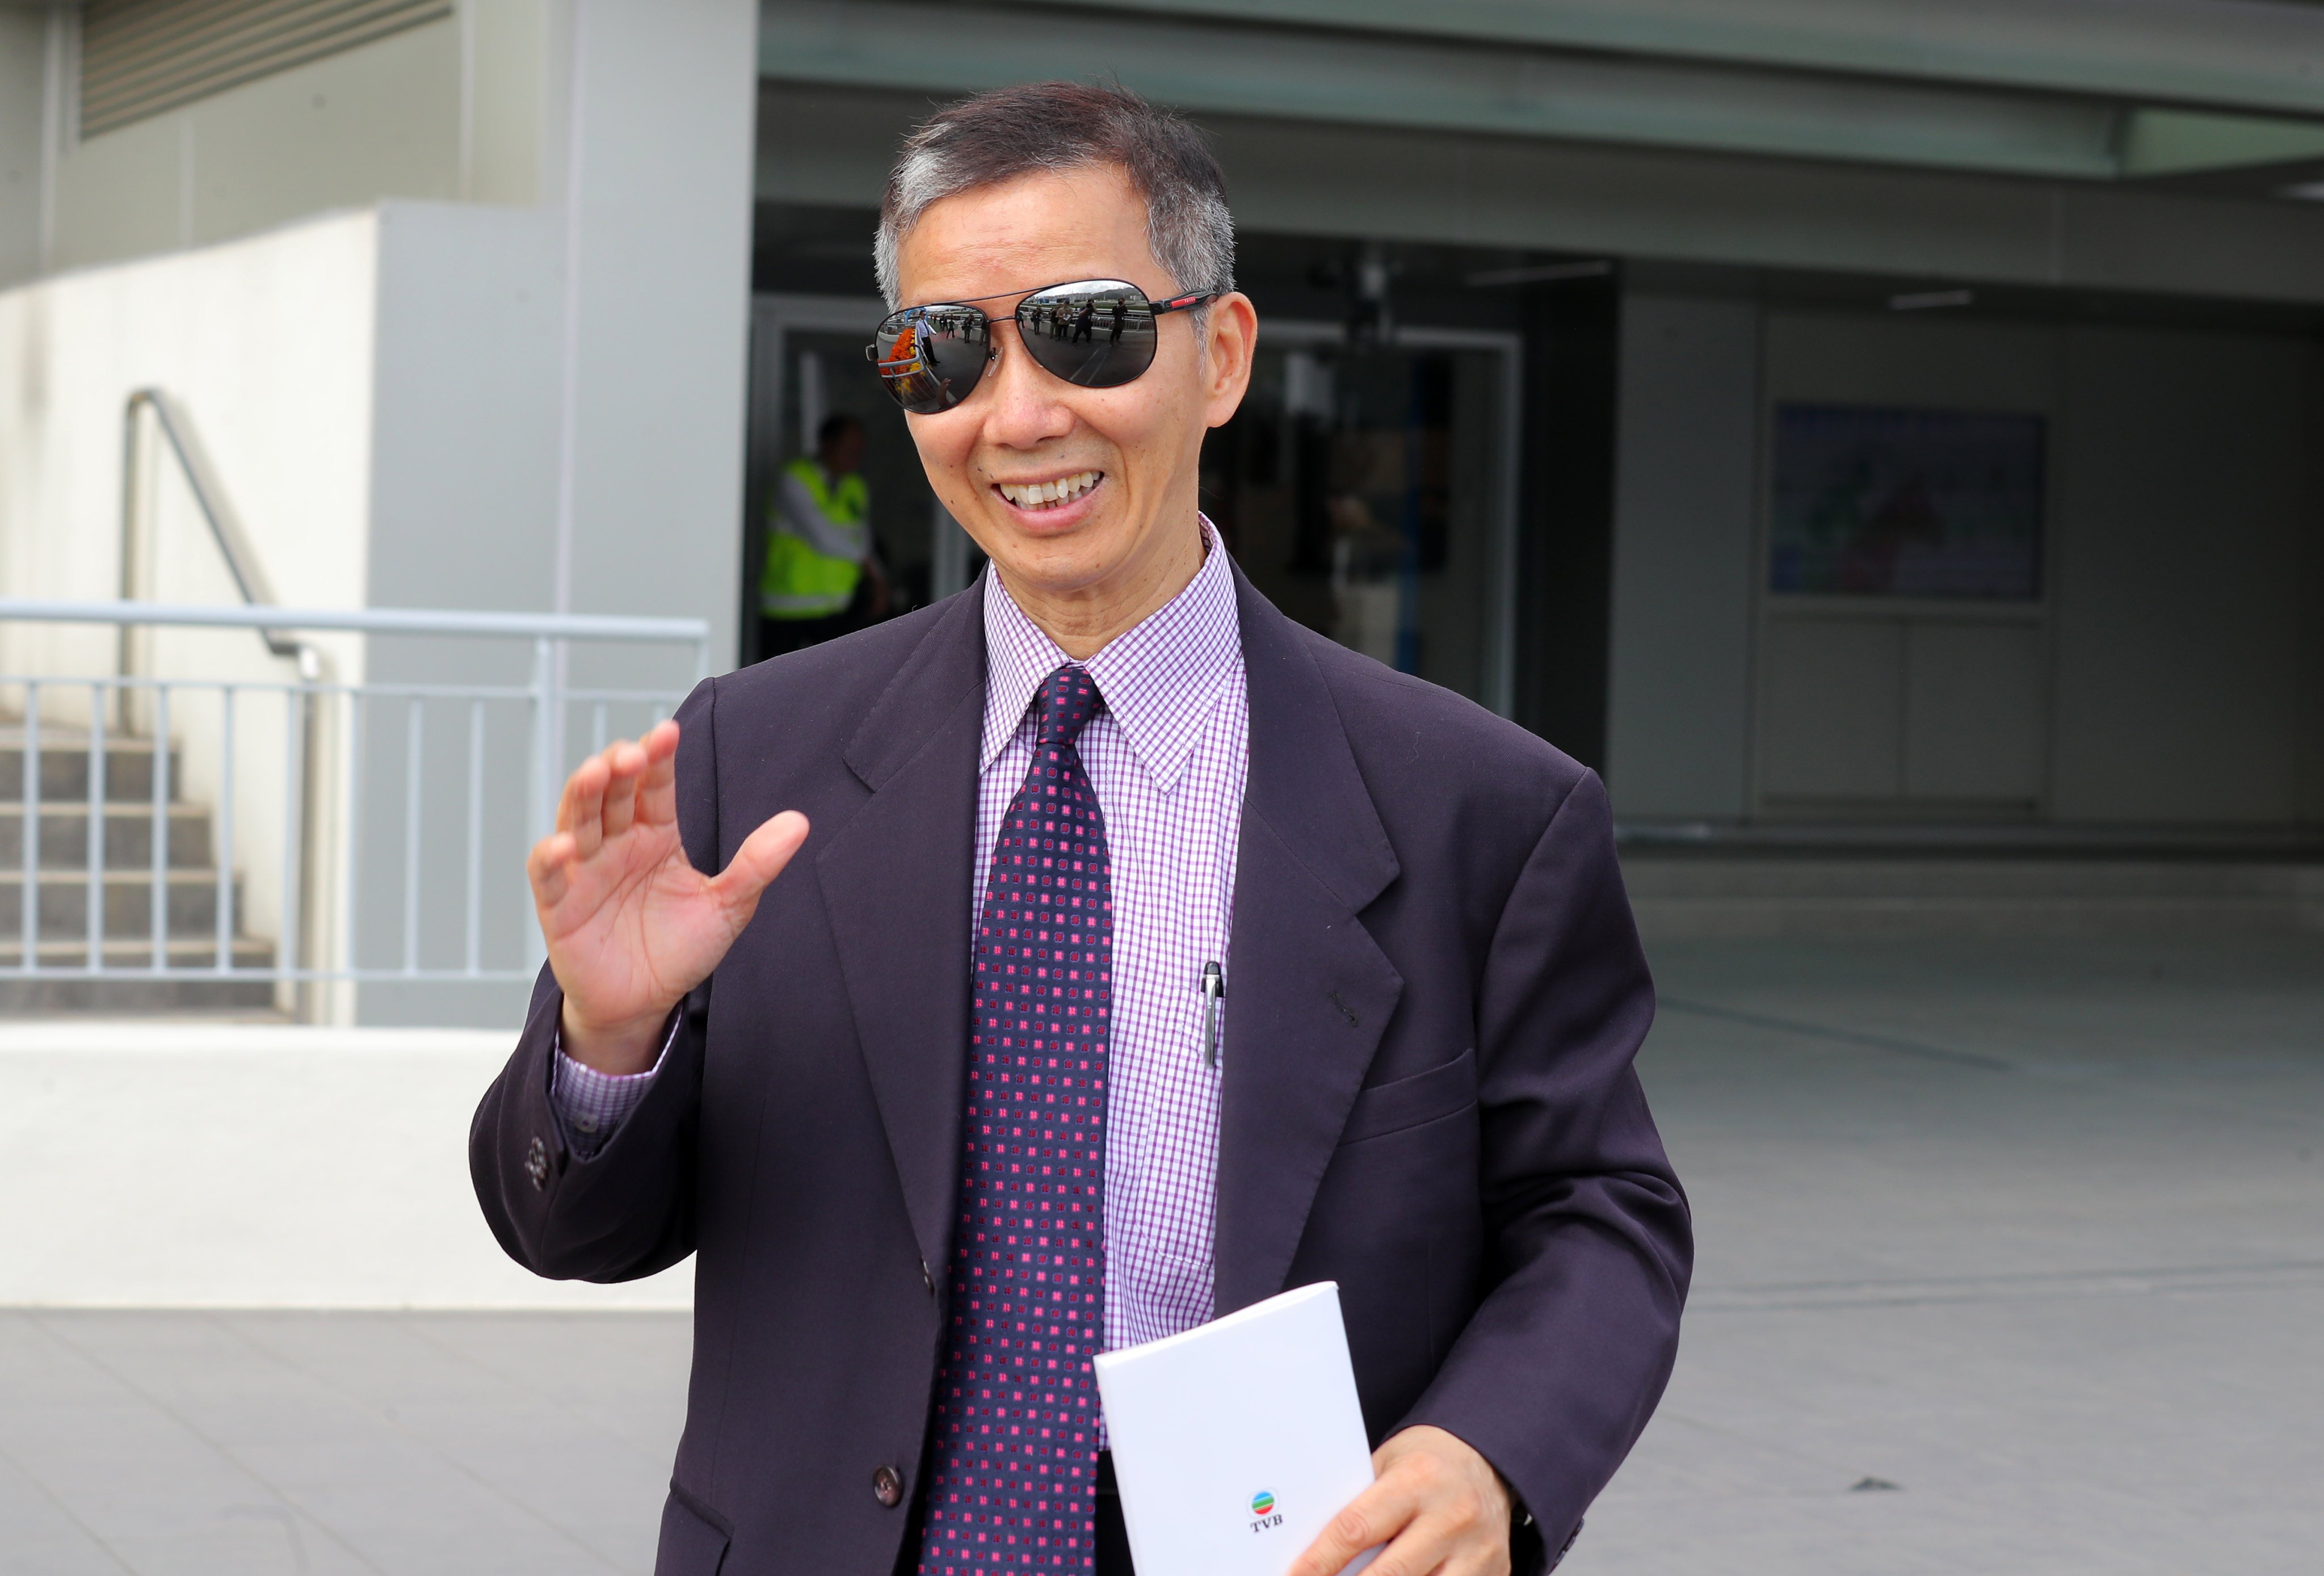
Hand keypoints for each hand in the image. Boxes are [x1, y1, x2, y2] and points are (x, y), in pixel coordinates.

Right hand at [527, 721, 808, 1072]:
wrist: (644, 1003)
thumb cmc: (681, 948)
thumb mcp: (728, 906)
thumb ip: (757, 864)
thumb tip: (799, 823)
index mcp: (656, 834)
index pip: (654, 785)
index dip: (659, 757)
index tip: (669, 732)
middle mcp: (617, 843)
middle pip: (612, 792)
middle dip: (619, 766)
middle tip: (633, 752)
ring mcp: (584, 870)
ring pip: (577, 819)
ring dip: (583, 794)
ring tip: (596, 773)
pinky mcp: (559, 905)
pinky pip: (547, 874)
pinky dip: (550, 855)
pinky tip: (564, 845)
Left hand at [1288, 1426, 1511, 1575]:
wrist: (1488, 1458)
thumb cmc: (1425, 1463)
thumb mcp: (1387, 1466)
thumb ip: (1358, 1506)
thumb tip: (1312, 1549)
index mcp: (1417, 1480)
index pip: (1356, 1529)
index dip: (1319, 1561)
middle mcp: (1452, 1517)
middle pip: (1390, 1575)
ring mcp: (1479, 1551)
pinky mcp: (1495, 1572)